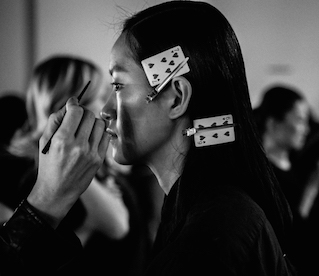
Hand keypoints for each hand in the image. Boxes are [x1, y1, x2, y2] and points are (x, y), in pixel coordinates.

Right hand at [27, 97, 109, 227]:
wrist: (58, 190)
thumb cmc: (49, 164)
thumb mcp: (44, 142)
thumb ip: (54, 120)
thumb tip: (68, 106)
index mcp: (62, 140)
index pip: (76, 111)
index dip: (74, 103)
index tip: (72, 103)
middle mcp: (78, 146)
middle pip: (89, 115)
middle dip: (83, 112)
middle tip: (78, 116)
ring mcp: (91, 153)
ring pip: (100, 124)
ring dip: (92, 121)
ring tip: (85, 126)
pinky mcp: (99, 159)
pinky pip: (106, 136)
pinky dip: (100, 132)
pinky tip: (92, 135)